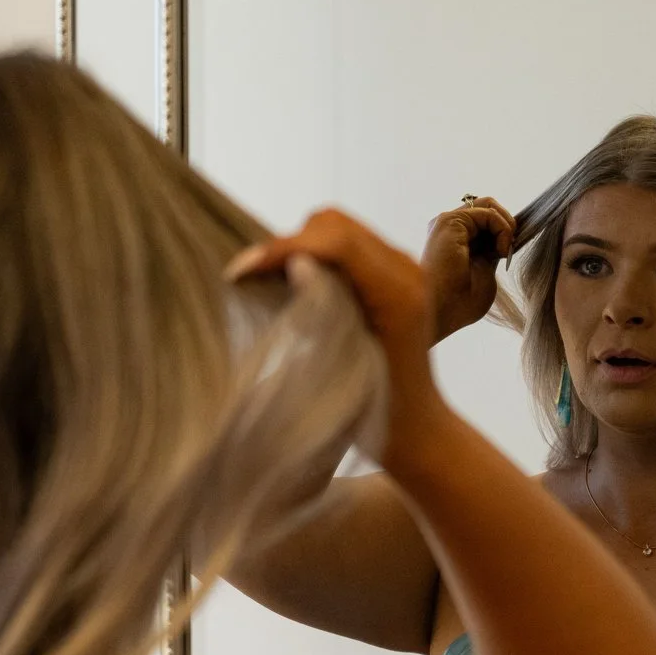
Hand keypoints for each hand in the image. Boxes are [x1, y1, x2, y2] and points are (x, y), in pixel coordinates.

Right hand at [228, 209, 455, 472]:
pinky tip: (296, 288)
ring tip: (273, 284)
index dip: (285, 247)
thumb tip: (294, 266)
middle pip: (334, 225)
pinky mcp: (387, 276)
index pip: (338, 242)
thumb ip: (322, 314)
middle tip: (254, 279)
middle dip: (290, 244)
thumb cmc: (379, 414)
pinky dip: (312, 258)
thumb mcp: (344, 367)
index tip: (240, 270)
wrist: (415, 428)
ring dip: (299, 250)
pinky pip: (342, 248)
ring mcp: (399, 270)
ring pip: (335, 230)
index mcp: (399, 294)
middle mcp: (404, 270)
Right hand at [420, 196, 515, 340]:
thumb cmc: (460, 303)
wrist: (442, 312)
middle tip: (509, 251)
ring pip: (488, 205)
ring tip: (505, 251)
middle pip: (487, 207)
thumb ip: (491, 251)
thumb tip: (507, 237)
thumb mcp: (484, 271)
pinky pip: (488, 213)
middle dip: (506, 224)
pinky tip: (500, 250)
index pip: (486, 221)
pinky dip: (502, 229)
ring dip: (506, 226)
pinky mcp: (450, 221)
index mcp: (454, 240)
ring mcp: (447, 222)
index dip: (503, 232)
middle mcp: (448, 228)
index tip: (507, 255)